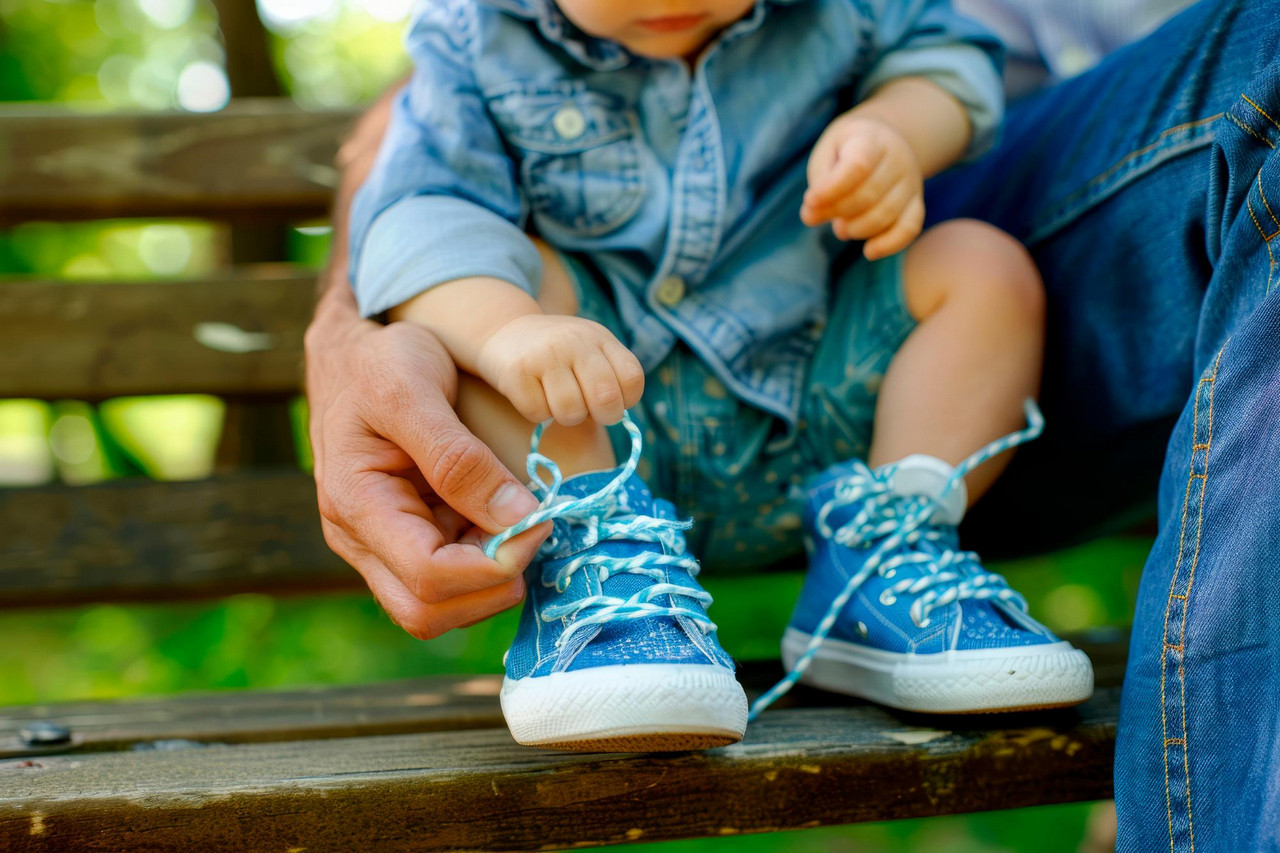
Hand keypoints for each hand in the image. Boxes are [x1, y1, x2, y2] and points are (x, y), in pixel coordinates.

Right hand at [305, 276, 549, 638]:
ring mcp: (378, 548)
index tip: (539, 519)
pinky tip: (503, 518)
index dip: (494, 563)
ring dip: (491, 579)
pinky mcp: (402, 542)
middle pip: (429, 614)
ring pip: (440, 610)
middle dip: (492, 584)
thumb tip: (517, 517)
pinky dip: (486, 563)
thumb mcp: (415, 390)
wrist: (352, 355)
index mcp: (355, 505)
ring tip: (519, 520)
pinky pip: (447, 582)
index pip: (429, 578)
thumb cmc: (379, 363)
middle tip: (533, 528)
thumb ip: (459, 458)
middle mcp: (359, 541)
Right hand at [473, 314, 644, 426]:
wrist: (504, 331)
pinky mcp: (516, 372)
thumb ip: (610, 377)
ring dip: (566, 416)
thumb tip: (616, 415)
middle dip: (601, 416)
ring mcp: (544, 355)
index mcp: (600, 337)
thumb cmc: (557, 354)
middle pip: (606, 399)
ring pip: (571, 412)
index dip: (626, 400)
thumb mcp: (590, 351)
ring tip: (557, 400)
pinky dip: (537, 412)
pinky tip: (533, 393)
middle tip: (587, 409)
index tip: (611, 399)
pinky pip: (538, 413)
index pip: (632, 378)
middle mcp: (575, 341)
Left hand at [801, 115, 924, 260]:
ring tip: (840, 227)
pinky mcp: (916, 203)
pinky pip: (909, 229)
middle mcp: (897, 158)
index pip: (857, 167)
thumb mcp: (826, 155)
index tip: (809, 201)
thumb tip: (810, 216)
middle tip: (819, 215)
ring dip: (855, 229)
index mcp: (871, 139)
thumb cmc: (845, 151)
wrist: (881, 142)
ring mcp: (911, 181)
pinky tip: (869, 251)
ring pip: (885, 215)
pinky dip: (889, 244)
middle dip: (837, 212)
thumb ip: (818, 183)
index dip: (831, 189)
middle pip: (868, 196)